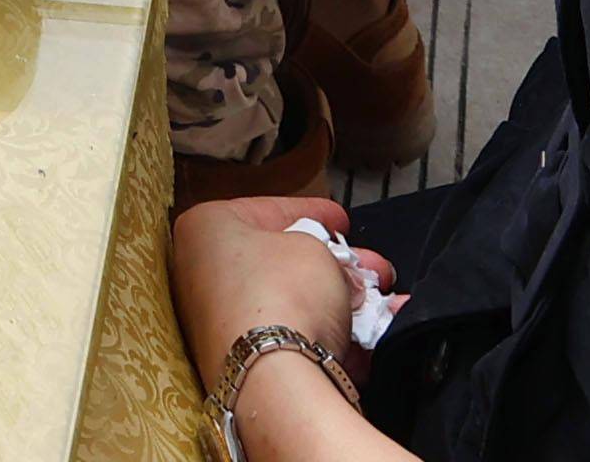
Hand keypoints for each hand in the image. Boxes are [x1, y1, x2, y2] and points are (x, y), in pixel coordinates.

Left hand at [167, 199, 390, 454]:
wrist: (273, 379)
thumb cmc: (284, 293)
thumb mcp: (315, 248)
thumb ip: (326, 252)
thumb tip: (340, 275)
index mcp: (206, 228)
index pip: (269, 209)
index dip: (314, 213)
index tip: (343, 221)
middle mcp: (203, 274)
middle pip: (285, 263)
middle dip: (340, 267)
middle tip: (375, 270)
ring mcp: (220, 323)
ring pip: (295, 306)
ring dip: (346, 304)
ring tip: (386, 304)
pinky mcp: (244, 365)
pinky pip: (295, 343)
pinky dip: (336, 340)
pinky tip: (375, 338)